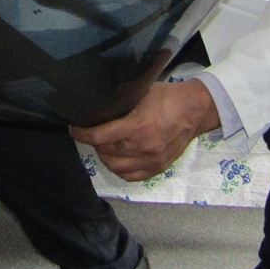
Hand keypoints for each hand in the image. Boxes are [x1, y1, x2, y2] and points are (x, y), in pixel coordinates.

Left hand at [70, 80, 220, 181]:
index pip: (100, 137)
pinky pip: (132, 176)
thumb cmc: (167, 97)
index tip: (74, 129)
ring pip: (117, 167)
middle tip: (92, 134)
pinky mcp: (158, 168)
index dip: (83, 134)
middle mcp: (142, 147)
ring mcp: (151, 160)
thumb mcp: (141, 92)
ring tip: (103, 147)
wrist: (194, 110)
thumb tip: (98, 104)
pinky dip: (120, 169)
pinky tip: (117, 159)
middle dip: (95, 143)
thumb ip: (121, 101)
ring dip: (105, 157)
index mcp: (137, 126)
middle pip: (106, 152)